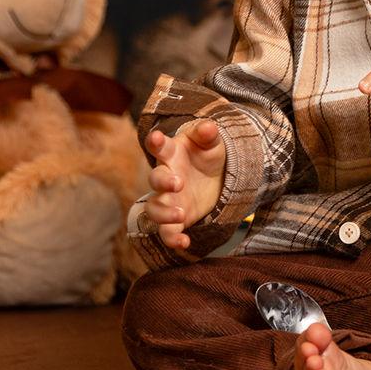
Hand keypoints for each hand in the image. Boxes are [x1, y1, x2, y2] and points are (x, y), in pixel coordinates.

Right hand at [141, 120, 224, 249]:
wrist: (215, 178)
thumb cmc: (206, 156)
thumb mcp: (211, 143)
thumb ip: (207, 134)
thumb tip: (209, 126)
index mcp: (171, 153)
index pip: (159, 146)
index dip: (155, 141)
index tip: (155, 138)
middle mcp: (165, 177)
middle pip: (154, 179)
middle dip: (163, 182)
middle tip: (178, 183)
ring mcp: (168, 199)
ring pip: (154, 209)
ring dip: (164, 213)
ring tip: (180, 214)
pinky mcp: (175, 218)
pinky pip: (167, 232)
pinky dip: (172, 239)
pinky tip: (184, 243)